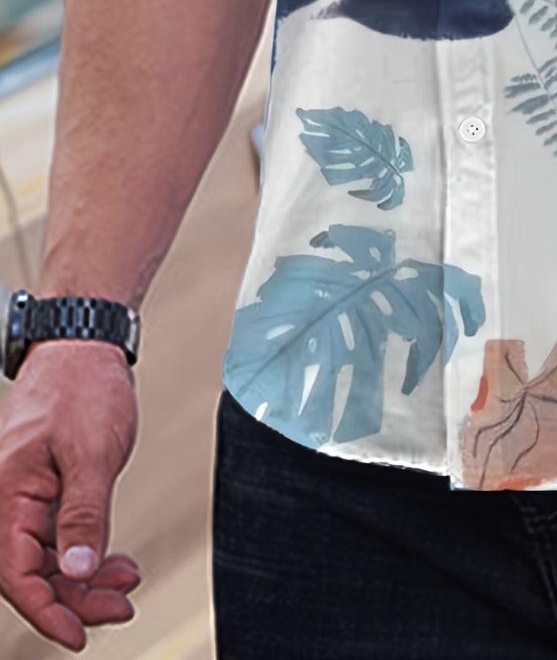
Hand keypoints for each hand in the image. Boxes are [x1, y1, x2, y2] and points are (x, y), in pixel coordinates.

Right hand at [0, 341, 139, 650]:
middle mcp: (8, 502)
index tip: (81, 635)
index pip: (17, 576)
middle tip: (123, 605)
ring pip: (46, 559)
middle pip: (32, 574)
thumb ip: (84, 515)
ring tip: (127, 580)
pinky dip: (85, 552)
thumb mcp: (93, 454)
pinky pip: (56, 537)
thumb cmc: (84, 389)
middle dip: (75, 597)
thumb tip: (78, 573)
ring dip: (84, 577)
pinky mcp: (44, 490)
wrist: (83, 343)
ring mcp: (25, 497)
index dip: (47, 612)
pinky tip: (116, 560)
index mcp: (7, 496)